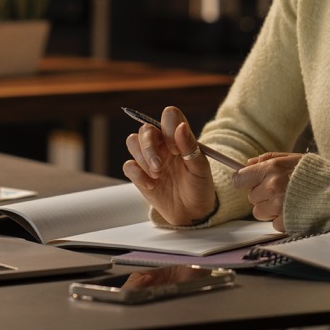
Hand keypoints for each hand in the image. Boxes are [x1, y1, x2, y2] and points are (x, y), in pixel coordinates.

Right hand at [121, 106, 217, 225]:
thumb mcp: (201, 168)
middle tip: (159, 167)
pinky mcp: (139, 174)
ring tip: (157, 175)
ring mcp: (149, 158)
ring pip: (132, 141)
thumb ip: (190, 146)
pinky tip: (151, 186)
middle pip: (145, 129)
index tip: (176, 150)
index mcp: (179, 137)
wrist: (192, 212)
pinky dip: (137, 175)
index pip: (169, 116)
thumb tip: (180, 127)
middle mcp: (162, 143)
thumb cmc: (199, 187)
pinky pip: (128, 165)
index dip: (169, 128)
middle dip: (149, 147)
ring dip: (143, 158)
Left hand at [233, 151, 302, 232]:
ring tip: (288, 202)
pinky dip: (282, 219)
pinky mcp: (285, 222)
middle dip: (263, 195)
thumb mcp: (294, 158)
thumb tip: (248, 163)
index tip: (249, 182)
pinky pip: (273, 223)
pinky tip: (295, 211)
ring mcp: (278, 206)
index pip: (240, 178)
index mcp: (272, 168)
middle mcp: (272, 187)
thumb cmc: (318, 174)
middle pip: (251, 197)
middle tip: (281, 191)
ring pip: (259, 212)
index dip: (244, 181)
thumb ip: (269, 159)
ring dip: (270, 209)